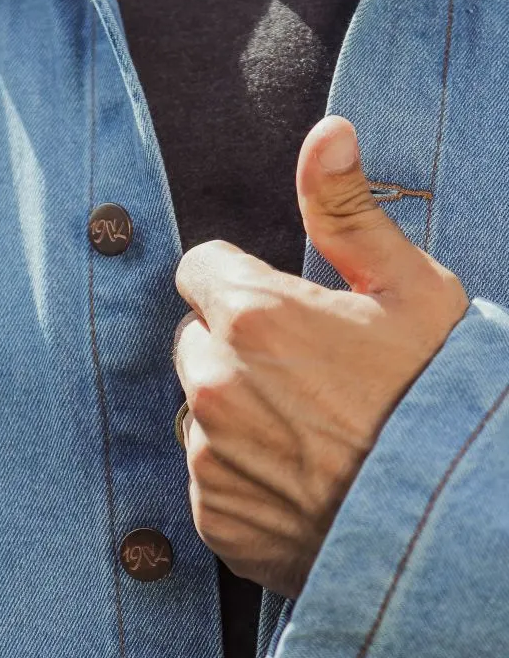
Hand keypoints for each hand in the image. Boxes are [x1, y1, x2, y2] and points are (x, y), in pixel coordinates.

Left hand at [172, 115, 468, 598]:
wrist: (461, 526)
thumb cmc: (442, 399)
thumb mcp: (412, 290)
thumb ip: (349, 209)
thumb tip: (326, 131)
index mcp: (253, 315)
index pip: (201, 270)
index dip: (244, 283)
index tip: (289, 310)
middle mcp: (215, 384)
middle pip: (196, 341)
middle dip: (237, 348)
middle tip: (311, 377)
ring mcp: (211, 458)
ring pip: (202, 414)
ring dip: (238, 416)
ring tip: (315, 435)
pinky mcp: (216, 520)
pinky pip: (211, 482)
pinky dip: (244, 481)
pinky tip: (305, 483)